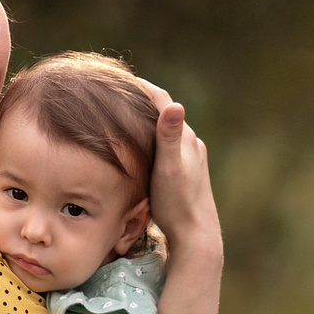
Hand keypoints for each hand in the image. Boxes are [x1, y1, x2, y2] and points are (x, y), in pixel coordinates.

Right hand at [134, 81, 220, 261]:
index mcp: (185, 139)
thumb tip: (175, 105)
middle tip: (117, 92)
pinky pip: (168, 146)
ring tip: (125, 115)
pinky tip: (143, 146)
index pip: (163, 100)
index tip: (120, 78)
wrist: (196, 235)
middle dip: (143, 100)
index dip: (142, 86)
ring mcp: (191, 158)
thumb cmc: (178, 204)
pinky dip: (153, 138)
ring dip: (148, 119)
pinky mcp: (188, 171)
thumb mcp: (169, 169)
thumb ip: (169, 137)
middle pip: (165, 112)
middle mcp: (191, 144)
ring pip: (167, 130)